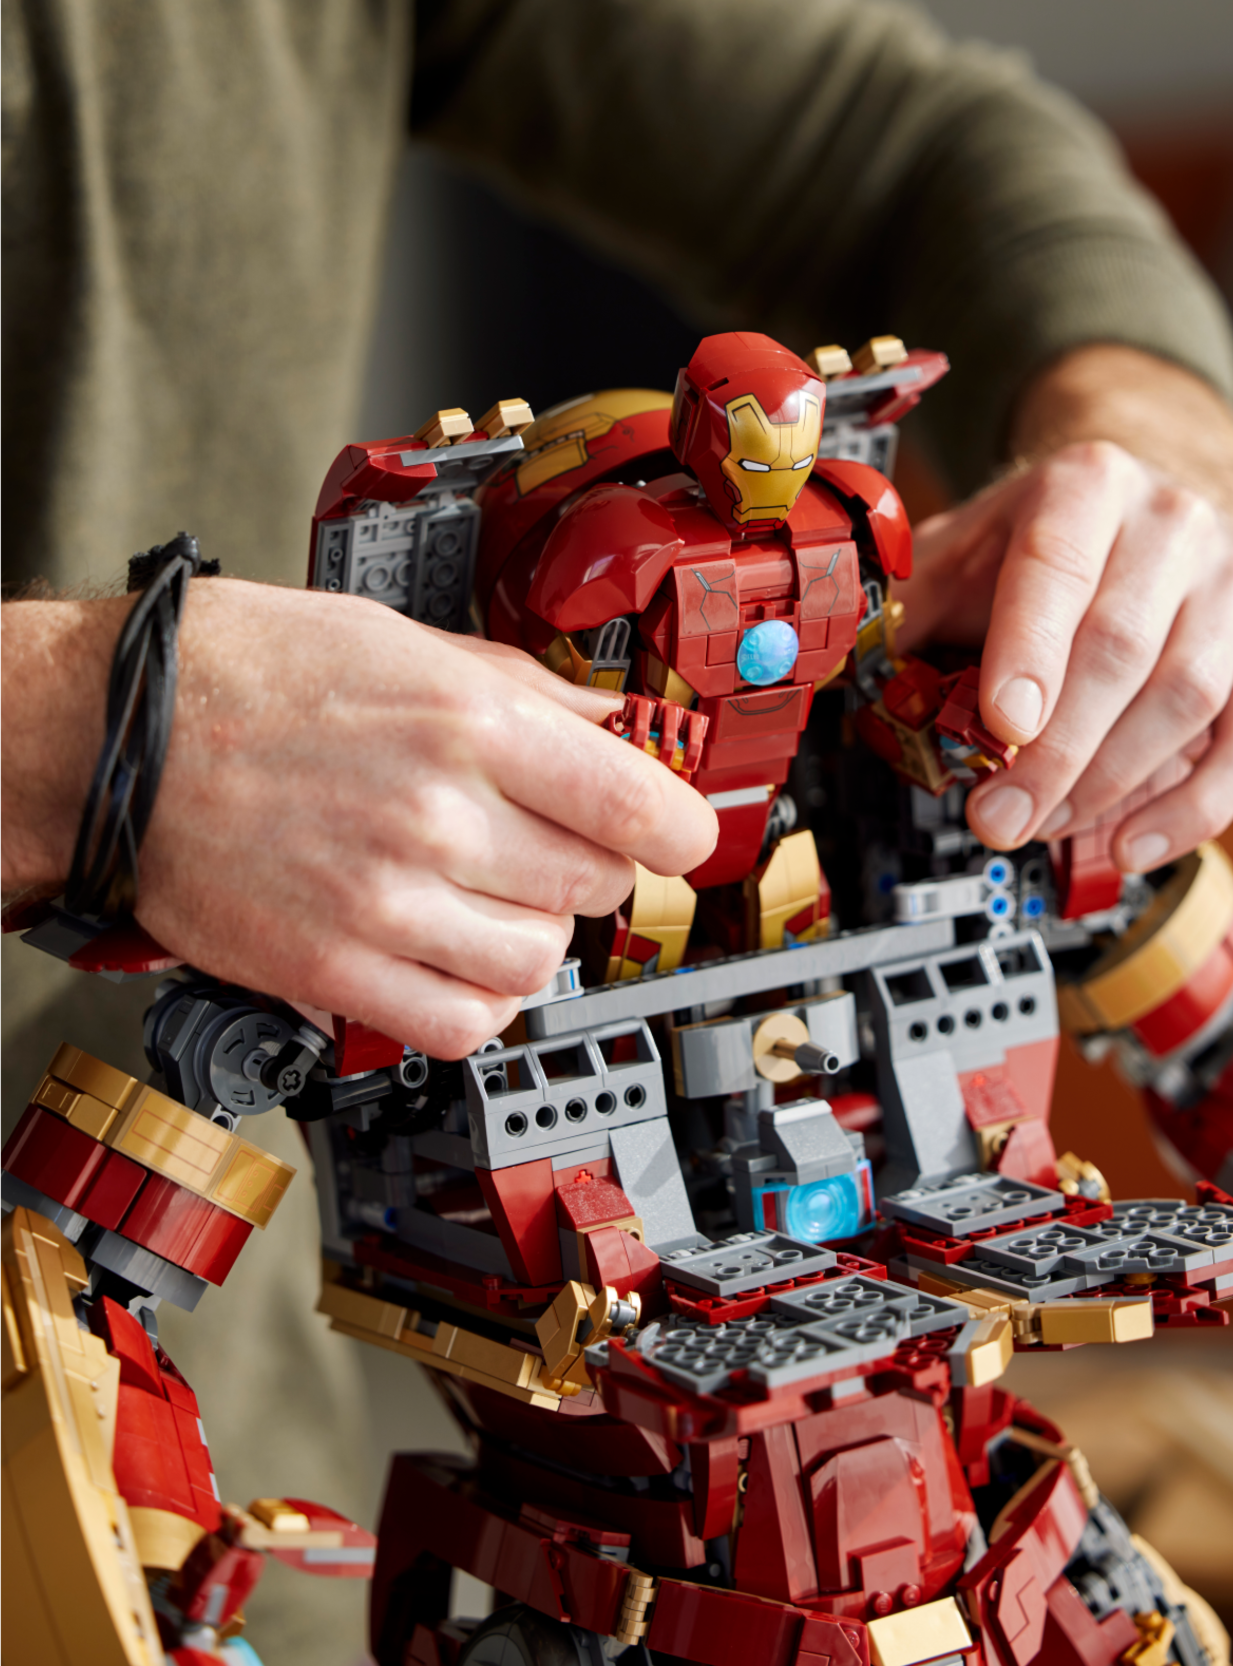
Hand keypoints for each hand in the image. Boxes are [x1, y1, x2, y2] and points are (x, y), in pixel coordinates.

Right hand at [2, 582, 717, 1055]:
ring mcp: (385, 904)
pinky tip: (456, 959)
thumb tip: (615, 724)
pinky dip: (479, 1002)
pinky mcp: (333, 972)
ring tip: (489, 897)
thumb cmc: (248, 674)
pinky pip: (461, 1024)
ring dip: (532, 933)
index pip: (641, 807)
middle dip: (589, 866)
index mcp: (467, 723)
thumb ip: (522, 691)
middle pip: (597, 886)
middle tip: (549, 844)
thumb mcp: (402, 641)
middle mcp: (437, 817)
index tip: (675, 832)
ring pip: (539, 961)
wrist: (119, 739)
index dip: (680, 827)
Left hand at [897, 346, 1232, 869]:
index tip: (1004, 726)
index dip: (1030, 653)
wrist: (1143, 514)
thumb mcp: (962, 551)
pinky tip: (1129, 844)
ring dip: (1110, 782)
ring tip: (1043, 826)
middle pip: (1122, 647)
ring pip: (1187, 698)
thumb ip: (908, 605)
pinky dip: (1192, 808)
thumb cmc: (1043, 545)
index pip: (1058, 568)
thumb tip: (834, 671)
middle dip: (1056, 750)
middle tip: (1000, 816)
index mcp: (1086, 485)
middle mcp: (1172, 525)